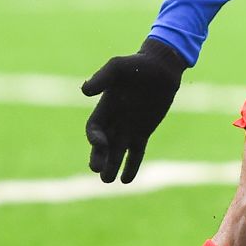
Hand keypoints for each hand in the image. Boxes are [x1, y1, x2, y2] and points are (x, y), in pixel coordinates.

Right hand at [81, 39, 186, 183]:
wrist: (161, 68)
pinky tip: (126, 180)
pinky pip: (136, 153)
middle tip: (98, 171)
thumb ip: (102, 77)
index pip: (94, 129)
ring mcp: (128, 128)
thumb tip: (84, 90)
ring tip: (108, 181)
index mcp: (104, 107)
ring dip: (112, 166)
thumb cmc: (138, 64)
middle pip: (102, 145)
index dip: (94, 139)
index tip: (101, 144)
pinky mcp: (143, 132)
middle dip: (99, 158)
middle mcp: (114, 120)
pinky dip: (131, 166)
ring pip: (117, 152)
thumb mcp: (118, 67)